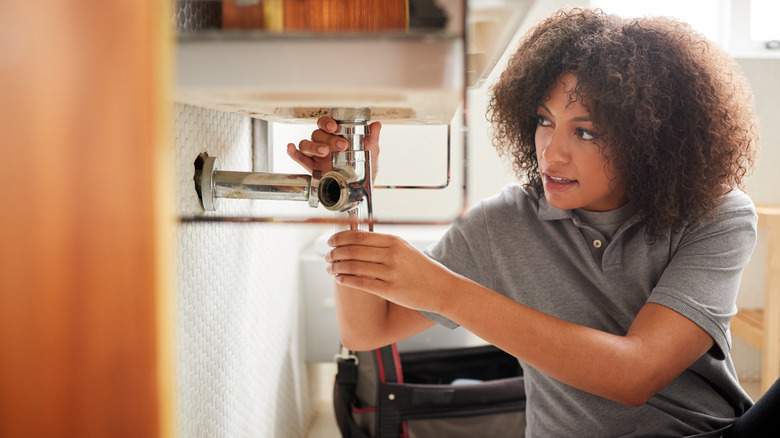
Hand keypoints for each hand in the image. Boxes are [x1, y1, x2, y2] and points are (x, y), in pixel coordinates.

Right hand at [286, 116, 380, 176]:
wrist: (359, 188)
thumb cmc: (364, 167)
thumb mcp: (371, 151)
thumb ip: (372, 138)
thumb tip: (376, 125)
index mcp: (336, 135)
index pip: (326, 123)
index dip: (327, 122)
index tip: (335, 127)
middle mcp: (324, 143)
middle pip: (317, 134)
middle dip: (327, 138)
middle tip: (341, 146)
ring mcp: (316, 155)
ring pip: (306, 144)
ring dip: (313, 146)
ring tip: (324, 153)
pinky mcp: (312, 167)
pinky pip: (299, 158)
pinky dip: (293, 152)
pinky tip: (291, 148)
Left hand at [325, 230, 454, 311]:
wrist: (442, 288)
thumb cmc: (422, 269)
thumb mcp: (405, 249)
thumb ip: (384, 244)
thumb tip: (358, 240)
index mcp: (394, 241)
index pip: (358, 235)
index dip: (339, 238)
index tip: (330, 241)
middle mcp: (391, 254)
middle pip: (352, 250)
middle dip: (334, 253)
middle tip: (327, 256)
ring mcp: (390, 272)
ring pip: (353, 266)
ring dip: (336, 267)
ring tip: (329, 268)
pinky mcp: (389, 290)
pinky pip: (360, 283)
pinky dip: (345, 280)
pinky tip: (338, 279)